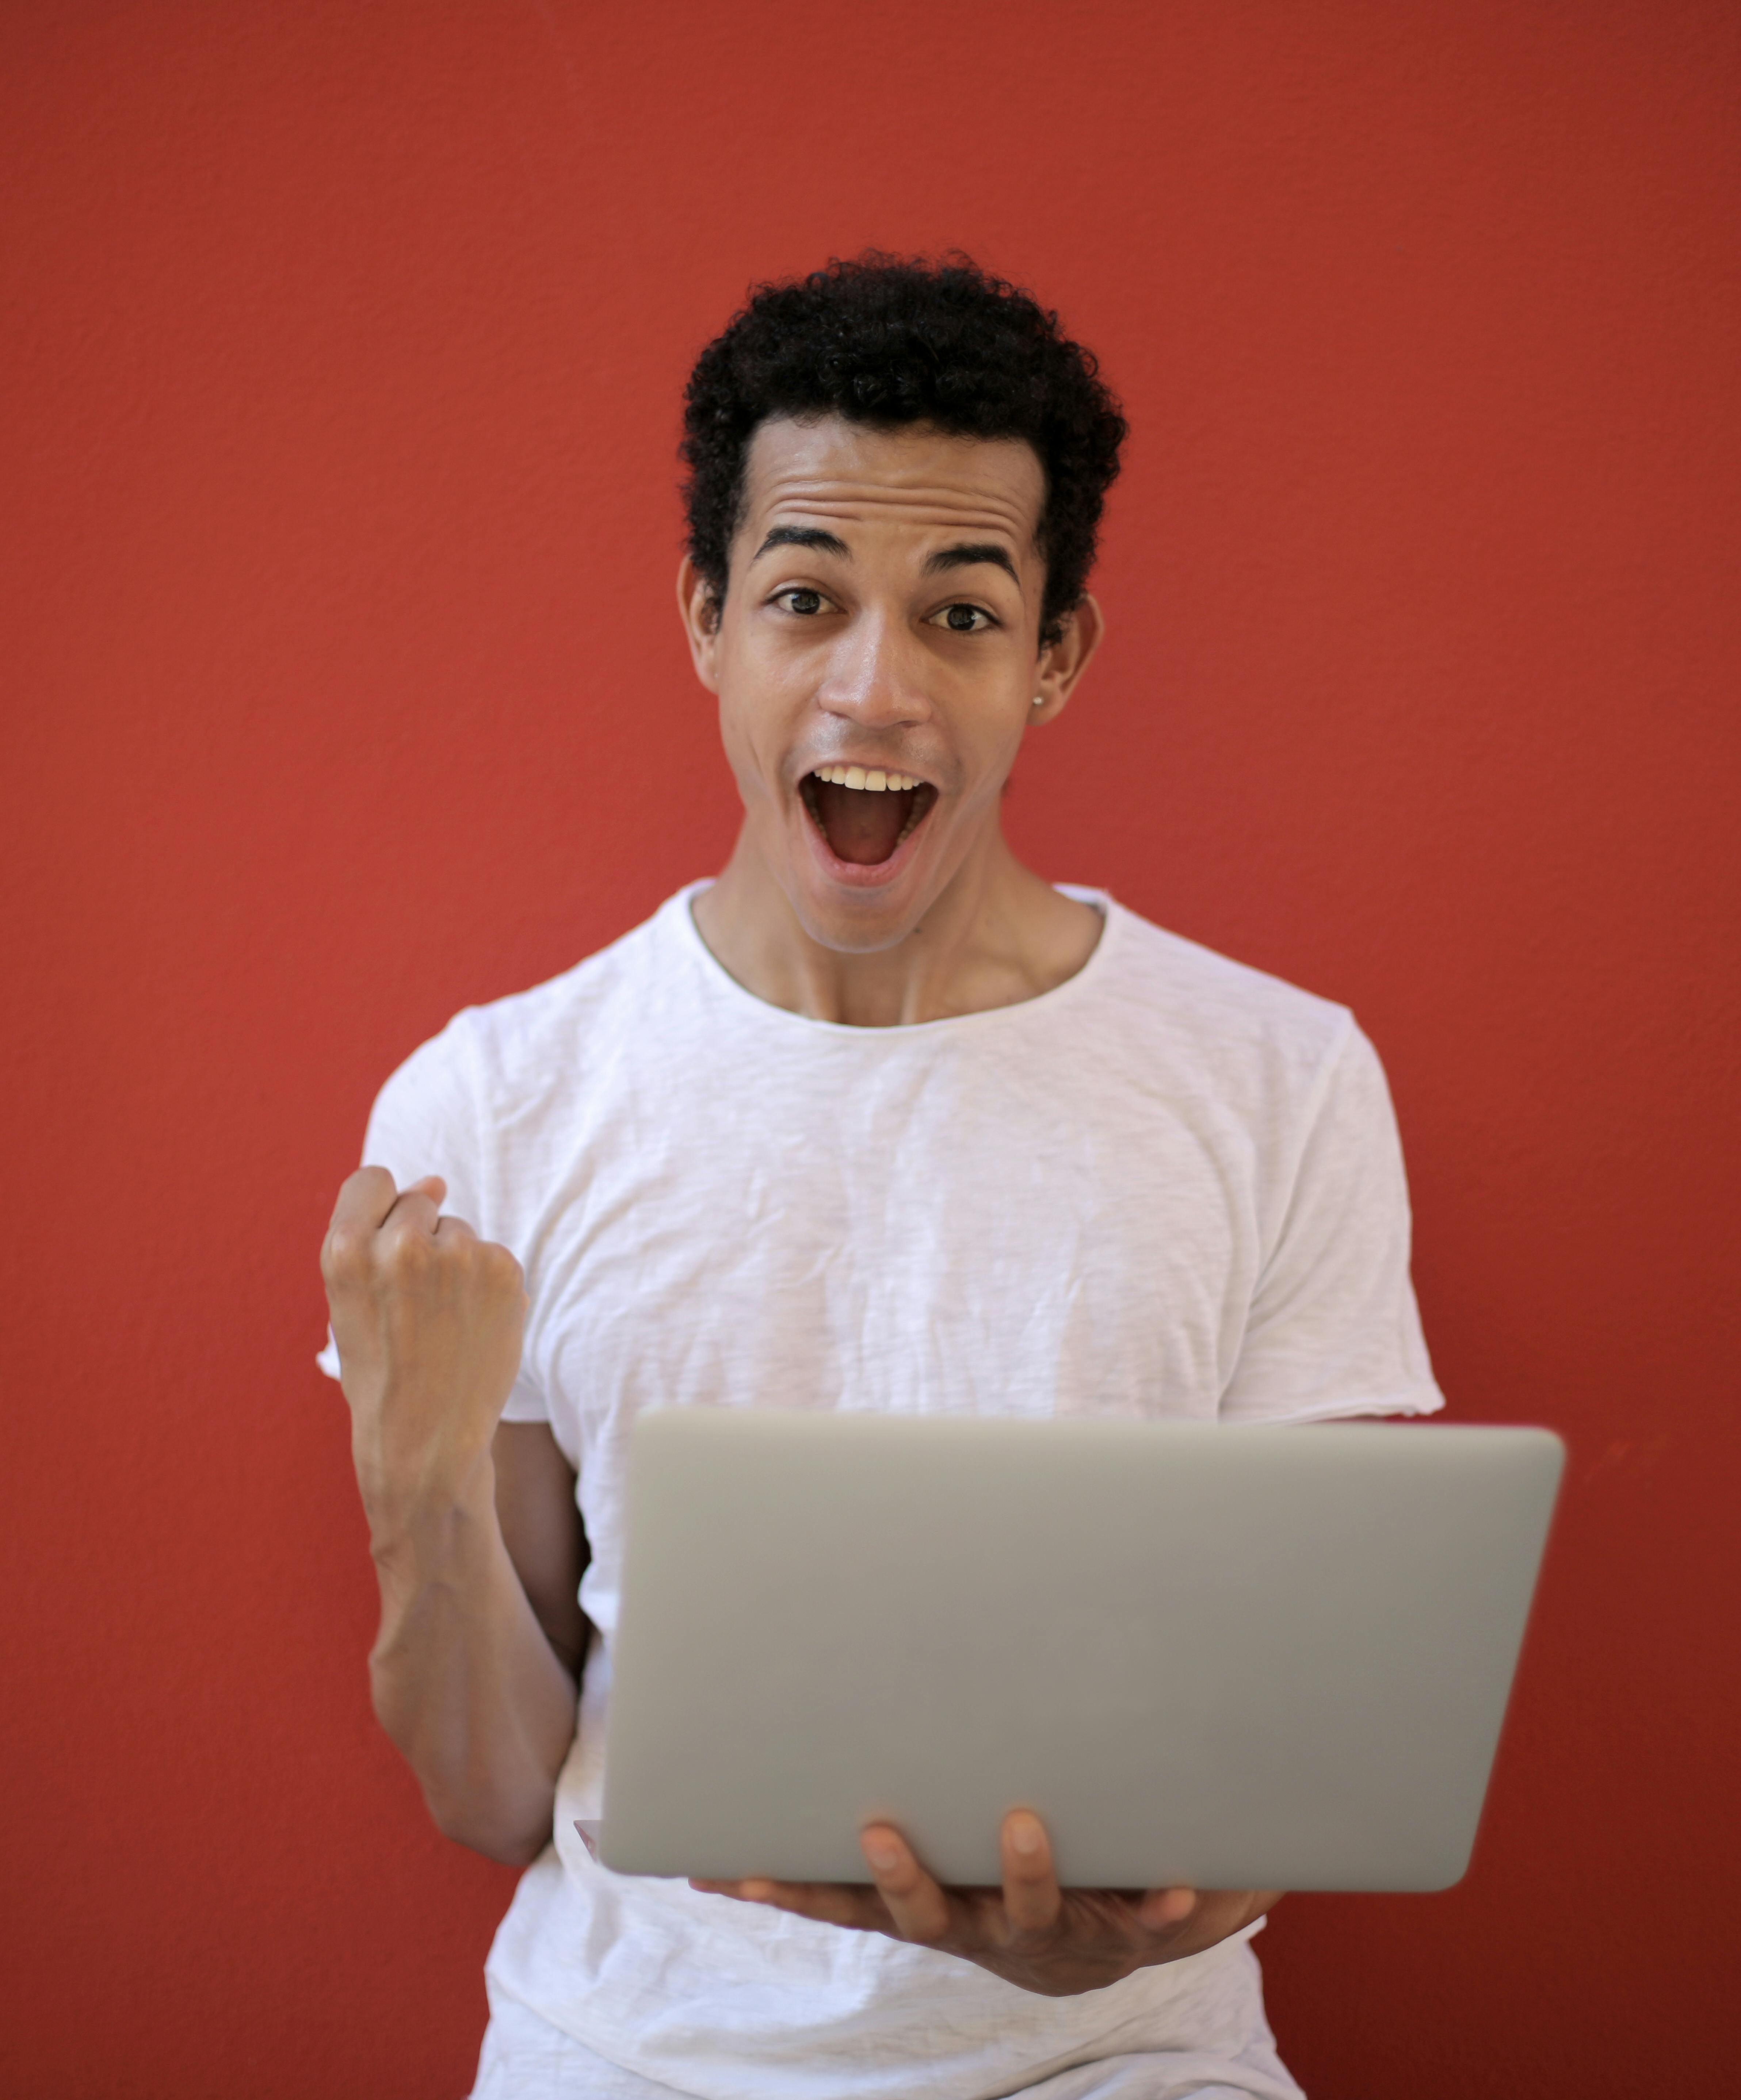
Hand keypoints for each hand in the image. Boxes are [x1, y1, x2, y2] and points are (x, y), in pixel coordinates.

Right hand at [321, 1167, 527, 1526]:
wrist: (427, 1440)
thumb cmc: (381, 1372)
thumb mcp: (352, 1303)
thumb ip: (382, 1233)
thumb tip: (437, 1179)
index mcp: (346, 1250)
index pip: (371, 1180)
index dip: (381, 1208)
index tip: (385, 1242)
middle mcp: (402, 1244)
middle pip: (420, 1202)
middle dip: (419, 1240)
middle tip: (414, 1305)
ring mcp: (458, 1254)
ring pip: (458, 1232)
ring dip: (455, 1266)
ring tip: (442, 1324)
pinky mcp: (503, 1269)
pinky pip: (493, 1256)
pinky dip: (487, 1286)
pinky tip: (473, 1328)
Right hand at [689, 1812, 1279, 1996]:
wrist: (1100, 1934)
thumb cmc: (993, 1865)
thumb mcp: (932, 1845)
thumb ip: (871, 1808)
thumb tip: (777, 1748)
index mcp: (925, 1900)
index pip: (844, 1903)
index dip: (793, 1891)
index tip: (743, 1871)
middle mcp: (975, 1923)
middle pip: (925, 1915)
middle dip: (901, 1880)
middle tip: (880, 1837)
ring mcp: (1046, 1929)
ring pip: (1025, 1912)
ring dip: (1023, 1875)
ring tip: (1022, 1827)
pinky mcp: (1119, 1929)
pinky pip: (1139, 1918)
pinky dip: (1154, 1902)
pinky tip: (1175, 1883)